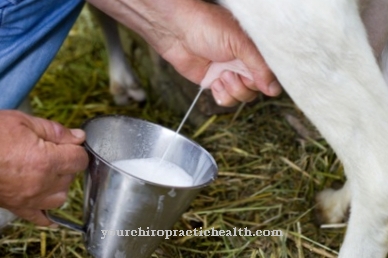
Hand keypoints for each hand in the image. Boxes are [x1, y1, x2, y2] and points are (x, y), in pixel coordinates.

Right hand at [0, 110, 87, 225]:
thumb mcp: (23, 121)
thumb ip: (55, 131)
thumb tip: (78, 137)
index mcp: (46, 160)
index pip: (80, 159)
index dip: (77, 149)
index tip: (70, 144)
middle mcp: (41, 183)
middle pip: (71, 177)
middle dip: (67, 163)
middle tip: (53, 152)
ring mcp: (29, 198)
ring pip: (60, 197)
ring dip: (59, 185)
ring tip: (48, 172)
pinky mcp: (16, 206)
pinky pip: (39, 218)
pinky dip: (46, 214)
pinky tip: (49, 208)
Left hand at [160, 2, 281, 105]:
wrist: (178, 31)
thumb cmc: (208, 27)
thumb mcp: (240, 43)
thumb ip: (260, 66)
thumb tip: (274, 90)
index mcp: (255, 51)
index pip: (270, 75)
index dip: (264, 81)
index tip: (255, 79)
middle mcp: (244, 64)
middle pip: (256, 90)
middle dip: (244, 86)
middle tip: (231, 73)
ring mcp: (230, 74)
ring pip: (242, 97)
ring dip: (233, 90)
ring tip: (221, 75)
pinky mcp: (215, 83)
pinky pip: (226, 100)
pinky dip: (222, 95)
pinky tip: (215, 82)